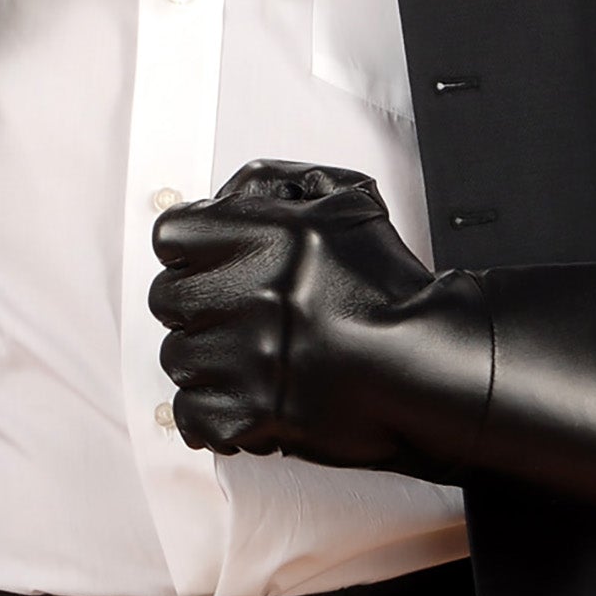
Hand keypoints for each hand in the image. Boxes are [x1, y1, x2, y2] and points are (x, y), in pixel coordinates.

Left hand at [149, 159, 482, 473]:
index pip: (171, 235)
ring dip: (201, 354)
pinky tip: (234, 394)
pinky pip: (192, 415)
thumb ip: (279, 181)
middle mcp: (251, 294)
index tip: (199, 260)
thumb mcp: (346, 198)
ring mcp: (249, 358)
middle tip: (221, 309)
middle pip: (166, 298)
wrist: (430, 365)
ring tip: (235, 354)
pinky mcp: (256, 413)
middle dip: (191, 300)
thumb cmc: (392, 287)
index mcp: (267, 236)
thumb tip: (227, 194)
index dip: (186, 246)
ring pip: (176, 357)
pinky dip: (207, 410)